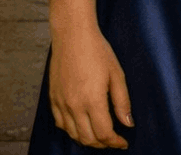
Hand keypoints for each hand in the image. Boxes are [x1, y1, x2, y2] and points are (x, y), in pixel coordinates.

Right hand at [49, 26, 131, 147]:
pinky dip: (72, 130)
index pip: (104, 133)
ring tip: (100, 136)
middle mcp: (74, 106)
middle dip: (102, 144)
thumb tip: (128, 123)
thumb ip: (122, 102)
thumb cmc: (98, 51)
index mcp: (92, 100)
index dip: (115, 142)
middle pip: (87, 138)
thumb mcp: (117, 74)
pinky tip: (81, 126)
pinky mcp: (53, 99)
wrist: (73, 37)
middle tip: (114, 140)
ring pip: (73, 134)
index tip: (123, 142)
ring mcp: (61, 103)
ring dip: (87, 139)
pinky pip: (61, 123)